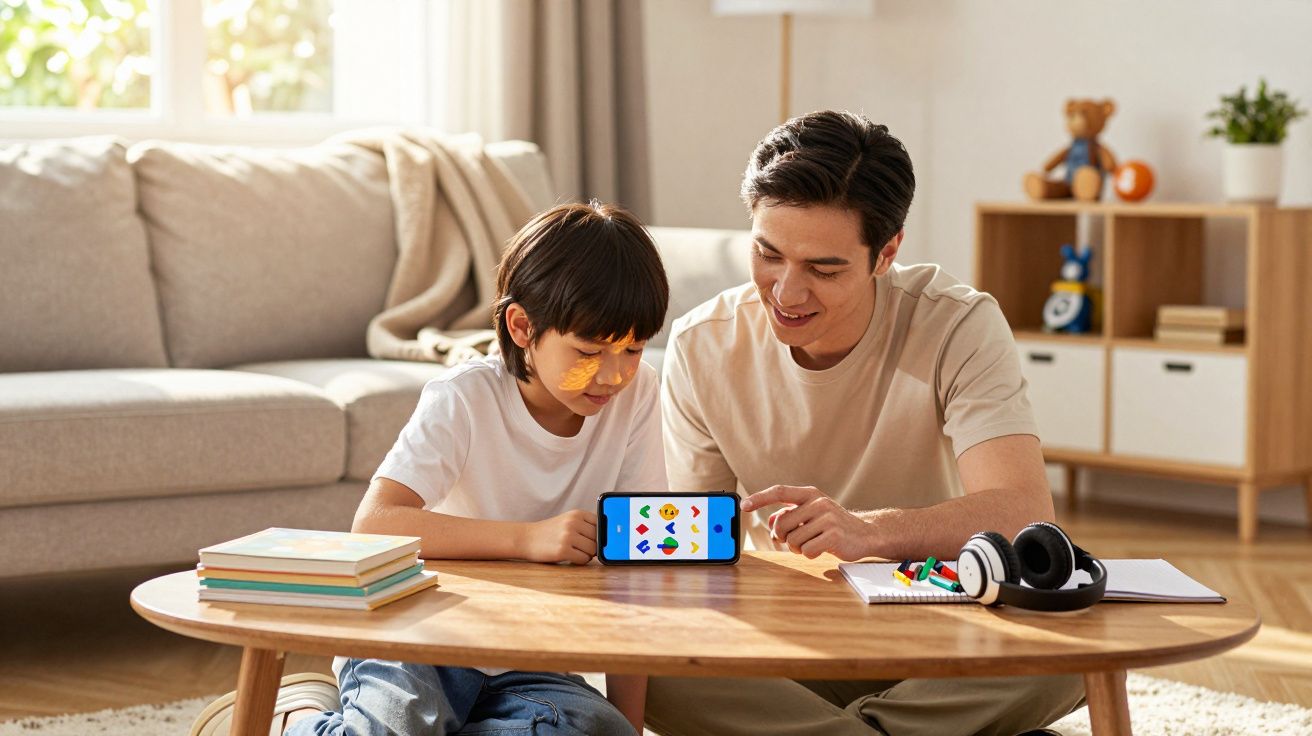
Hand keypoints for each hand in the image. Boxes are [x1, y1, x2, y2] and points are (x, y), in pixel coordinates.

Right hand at [520, 510, 596, 564]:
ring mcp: (568, 536)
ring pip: (592, 550)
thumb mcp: (567, 521)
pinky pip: (583, 559)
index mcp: (577, 514)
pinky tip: (570, 557)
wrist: (526, 538)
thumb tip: (607, 539)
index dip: (600, 535)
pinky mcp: (562, 551)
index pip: (601, 525)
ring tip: (575, 552)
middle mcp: (573, 523)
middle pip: (598, 539)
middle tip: (582, 548)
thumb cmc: (550, 532)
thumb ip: (585, 526)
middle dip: (593, 546)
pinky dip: (580, 561)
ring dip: (587, 555)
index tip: (596, 540)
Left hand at [741, 485, 871, 560]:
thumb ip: (791, 516)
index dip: (760, 498)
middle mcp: (818, 502)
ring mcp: (827, 518)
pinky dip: (810, 554)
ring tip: (812, 544)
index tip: (743, 505)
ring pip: (793, 540)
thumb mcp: (812, 515)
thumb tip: (772, 521)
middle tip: (798, 540)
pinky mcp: (834, 535)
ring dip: (798, 548)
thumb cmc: (834, 525)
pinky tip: (822, 549)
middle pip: (782, 524)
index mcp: (810, 494)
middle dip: (784, 537)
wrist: (866, 534)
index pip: (779, 492)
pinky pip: (807, 550)